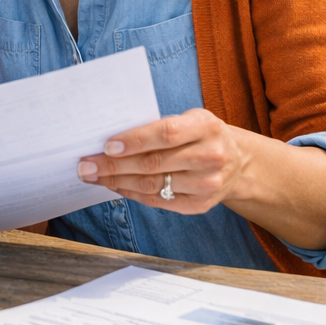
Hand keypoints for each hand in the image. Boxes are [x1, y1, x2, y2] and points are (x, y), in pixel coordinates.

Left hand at [77, 107, 254, 214]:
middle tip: (86, 165)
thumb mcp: (191, 119)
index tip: (106, 145)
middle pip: (154, 164)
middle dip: (114, 165)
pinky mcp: (199, 205)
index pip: (166, 134)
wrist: (240, 162)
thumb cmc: (202, 135)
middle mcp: (210, 157)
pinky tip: (115, 186)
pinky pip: (158, 201)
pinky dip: (132, 193)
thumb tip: (111, 139)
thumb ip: (159, 127)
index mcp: (206, 127)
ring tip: (94, 176)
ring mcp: (207, 185)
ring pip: (153, 185)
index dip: (134, 140)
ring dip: (117, 182)